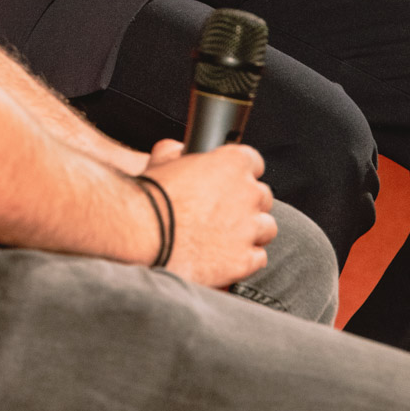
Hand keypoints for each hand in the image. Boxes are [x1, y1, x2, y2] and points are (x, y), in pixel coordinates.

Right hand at [141, 138, 276, 287]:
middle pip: (263, 197)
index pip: (254, 162)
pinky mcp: (243, 260)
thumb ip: (177, 151)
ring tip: (228, 238)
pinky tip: (227, 257)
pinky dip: (245, 259)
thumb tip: (178, 150)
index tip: (231, 183)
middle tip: (226, 213)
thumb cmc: (151, 197)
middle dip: (248, 204)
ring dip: (251, 231)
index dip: (241, 173)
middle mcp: (247, 193)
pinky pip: (258, 257)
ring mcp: (248, 228)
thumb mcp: (162, 161)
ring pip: (266, 228)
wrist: (143, 233)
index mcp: (231, 163)